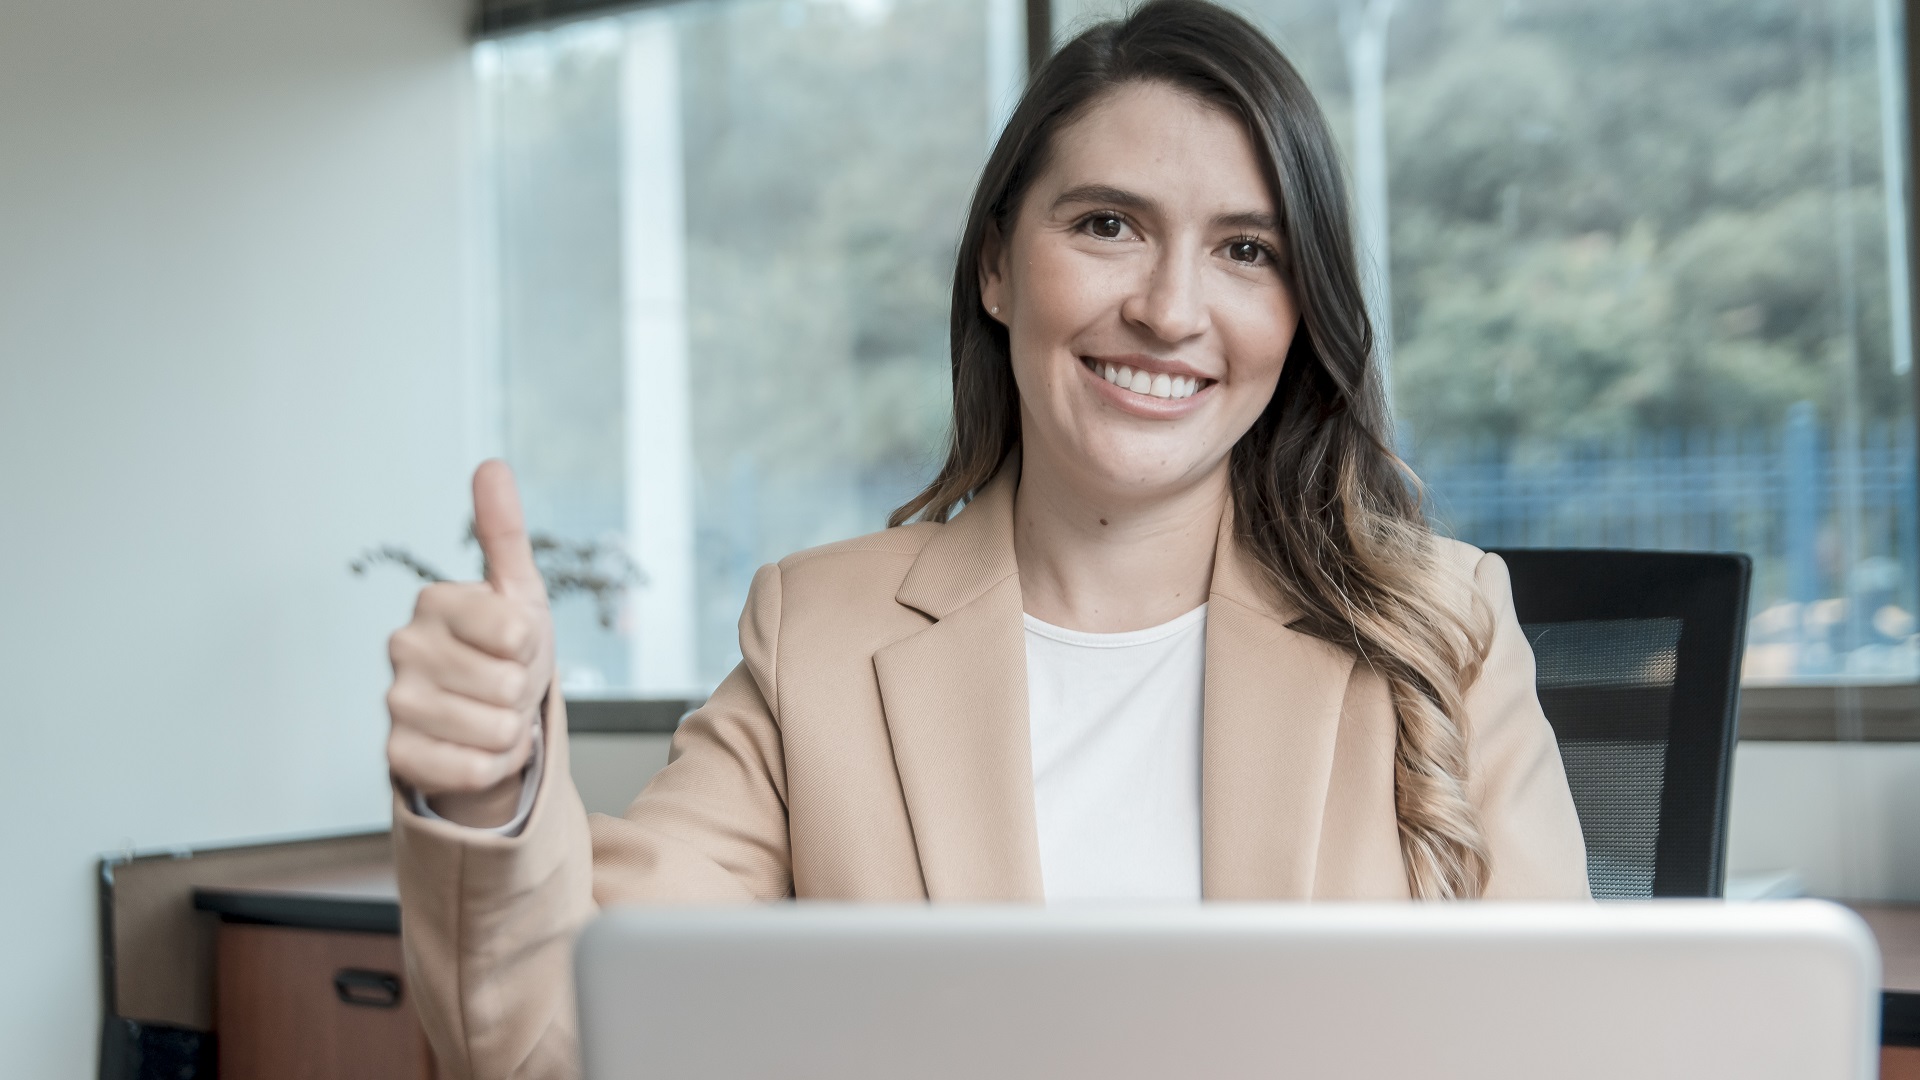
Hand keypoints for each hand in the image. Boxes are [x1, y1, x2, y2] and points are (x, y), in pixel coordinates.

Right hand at [386, 460, 553, 827]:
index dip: (533, 647)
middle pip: (510, 686)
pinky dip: (493, 764)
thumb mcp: (518, 590)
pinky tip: (476, 745)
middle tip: (504, 683)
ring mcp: (396, 702)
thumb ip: (503, 530)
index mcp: (435, 602)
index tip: (515, 644)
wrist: (485, 714)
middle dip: (524, 692)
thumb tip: (491, 465)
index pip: (518, 633)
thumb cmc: (505, 649)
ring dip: (511, 729)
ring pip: (496, 730)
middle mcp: (403, 648)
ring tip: (491, 712)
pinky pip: (475, 769)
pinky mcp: (398, 754)